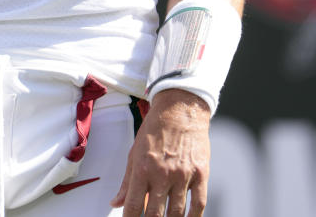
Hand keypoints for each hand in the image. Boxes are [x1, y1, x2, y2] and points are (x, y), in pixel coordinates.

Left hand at [112, 89, 210, 215]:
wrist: (180, 110)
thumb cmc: (154, 131)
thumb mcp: (134, 153)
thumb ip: (126, 182)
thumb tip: (115, 203)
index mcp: (142, 169)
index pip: (134, 205)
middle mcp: (162, 174)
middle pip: (155, 214)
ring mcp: (183, 175)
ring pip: (177, 213)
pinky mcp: (201, 174)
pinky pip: (199, 204)